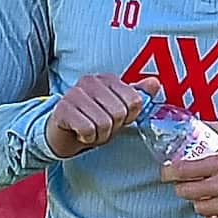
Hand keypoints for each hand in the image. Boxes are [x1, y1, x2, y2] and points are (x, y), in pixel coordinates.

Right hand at [45, 74, 161, 158]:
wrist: (62, 133)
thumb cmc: (93, 120)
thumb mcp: (119, 109)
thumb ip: (137, 96)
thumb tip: (155, 83)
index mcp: (107, 79)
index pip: (134, 101)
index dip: (129, 117)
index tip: (117, 119)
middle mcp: (90, 81)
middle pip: (119, 113)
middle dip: (113, 128)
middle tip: (102, 127)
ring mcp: (74, 93)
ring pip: (104, 123)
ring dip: (100, 135)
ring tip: (91, 131)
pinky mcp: (62, 109)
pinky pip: (87, 130)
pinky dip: (87, 138)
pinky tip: (80, 133)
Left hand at [160, 121, 217, 217]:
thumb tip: (202, 123)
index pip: (184, 170)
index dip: (168, 172)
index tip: (165, 172)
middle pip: (186, 191)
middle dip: (181, 187)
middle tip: (185, 183)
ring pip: (198, 208)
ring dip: (197, 201)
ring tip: (204, 195)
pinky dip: (211, 217)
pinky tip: (216, 209)